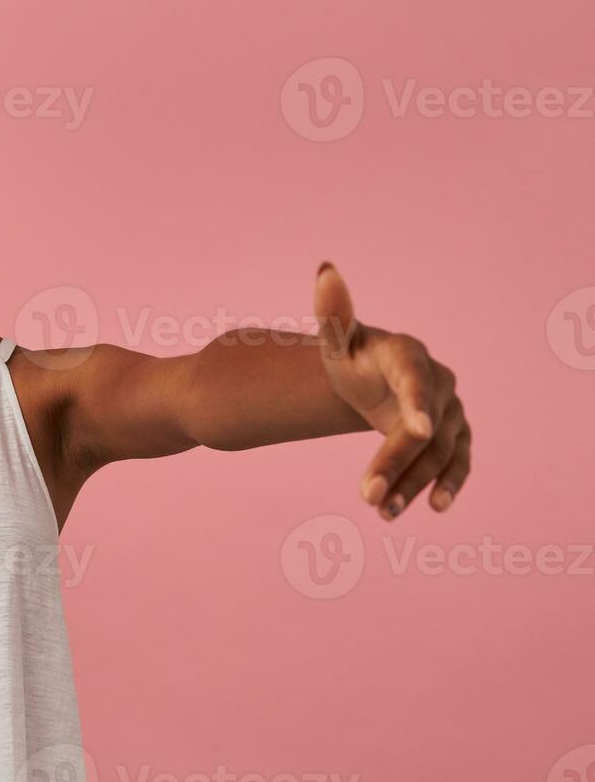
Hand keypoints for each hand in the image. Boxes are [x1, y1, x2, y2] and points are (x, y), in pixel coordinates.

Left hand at [313, 261, 471, 520]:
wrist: (372, 377)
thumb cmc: (351, 354)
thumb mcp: (337, 340)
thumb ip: (333, 314)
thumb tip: (324, 270)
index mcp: (407, 355)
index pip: (414, 380)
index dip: (417, 404)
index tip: (416, 431)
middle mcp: (438, 381)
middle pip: (422, 427)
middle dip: (395, 462)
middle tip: (366, 497)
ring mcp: (451, 409)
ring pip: (439, 451)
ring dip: (414, 483)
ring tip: (382, 511)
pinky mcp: (456, 435)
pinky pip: (458, 461)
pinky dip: (450, 484)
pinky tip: (435, 508)